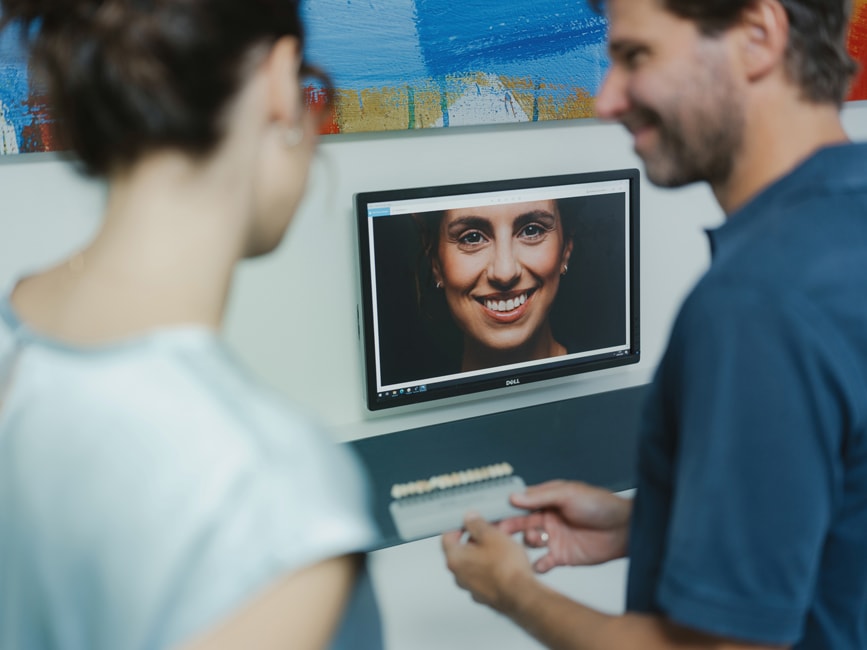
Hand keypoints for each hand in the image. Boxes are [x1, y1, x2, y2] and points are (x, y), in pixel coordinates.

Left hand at [442, 512, 536, 613]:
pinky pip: (483, 577)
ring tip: (500, 548)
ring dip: (483, 555)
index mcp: (455, 559)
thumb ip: (477, 524)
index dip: (458, 526)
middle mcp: (459, 576)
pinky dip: (490, 569)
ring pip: (473, 565)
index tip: (469, 522)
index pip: (447, 538)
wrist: (522, 596)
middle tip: (488, 533)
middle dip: (474, 540)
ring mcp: (471, 588)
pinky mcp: (484, 595)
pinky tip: (504, 565)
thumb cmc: (506, 569)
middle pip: (460, 551)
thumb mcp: (491, 535)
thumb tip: (469, 518)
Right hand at [497, 480, 631, 572]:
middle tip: (500, 531)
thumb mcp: (568, 494)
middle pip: (520, 523)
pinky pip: (543, 562)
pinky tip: (538, 563)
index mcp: (548, 500)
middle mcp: (548, 518)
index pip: (521, 503)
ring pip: (529, 542)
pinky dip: (538, 565)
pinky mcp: (562, 556)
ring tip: (536, 540)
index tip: (492, 512)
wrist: (625, 530)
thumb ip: (540, 497)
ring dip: (527, 542)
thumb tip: (515, 497)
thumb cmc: (600, 505)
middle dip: (509, 527)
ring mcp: (554, 538)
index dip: (506, 508)